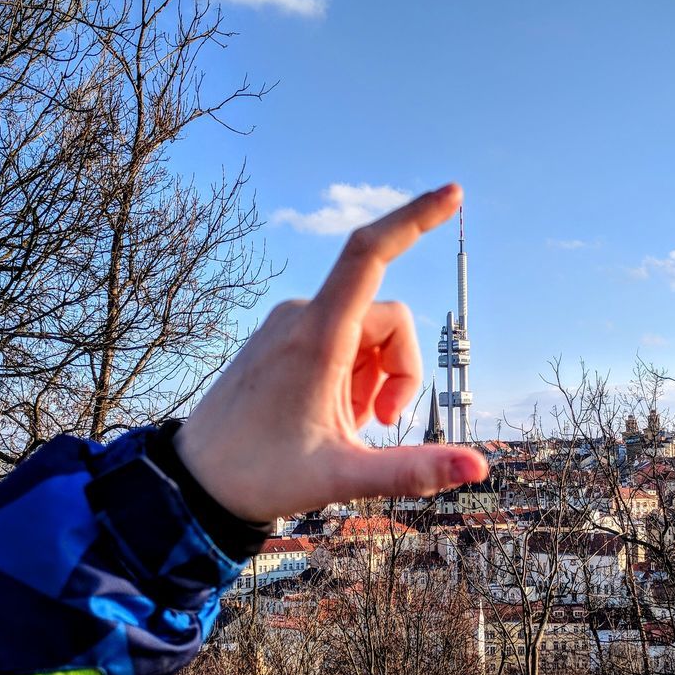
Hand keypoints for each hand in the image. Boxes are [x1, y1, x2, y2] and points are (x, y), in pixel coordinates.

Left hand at [173, 183, 488, 520]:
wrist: (195, 481)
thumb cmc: (260, 476)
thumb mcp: (342, 478)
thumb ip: (413, 469)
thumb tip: (479, 466)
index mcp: (316, 336)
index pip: (368, 255)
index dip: (413, 219)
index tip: (452, 194)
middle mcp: (301, 316)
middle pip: (387, 318)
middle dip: (401, 370)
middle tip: (377, 423)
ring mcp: (289, 324)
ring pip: (367, 332)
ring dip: (374, 377)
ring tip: (342, 424)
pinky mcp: (283, 335)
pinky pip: (341, 339)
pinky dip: (352, 374)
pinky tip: (327, 412)